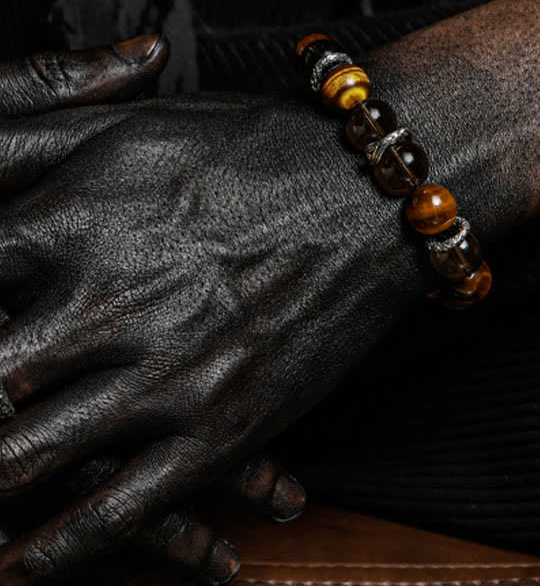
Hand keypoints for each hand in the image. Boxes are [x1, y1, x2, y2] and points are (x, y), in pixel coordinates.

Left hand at [0, 93, 420, 582]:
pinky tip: (26, 563)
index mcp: (73, 225)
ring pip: (32, 464)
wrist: (373, 194)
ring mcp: (168, 375)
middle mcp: (108, 305)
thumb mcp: (139, 128)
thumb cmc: (258, 149)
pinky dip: (65, 546)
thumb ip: (34, 135)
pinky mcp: (226, 424)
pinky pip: (126, 508)